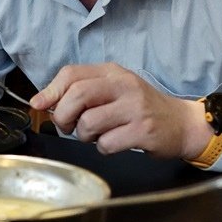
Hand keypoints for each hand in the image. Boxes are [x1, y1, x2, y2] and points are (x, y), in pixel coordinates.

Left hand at [29, 63, 210, 158]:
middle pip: (77, 95)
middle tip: (69, 126)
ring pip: (89, 123)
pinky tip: (115, 143)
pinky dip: (103, 148)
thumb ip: (80, 91)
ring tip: (98, 135)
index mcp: (112, 73)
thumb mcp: (113, 90)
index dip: (50, 91)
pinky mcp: (143, 130)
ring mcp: (135, 108)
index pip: (71, 74)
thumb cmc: (140, 109)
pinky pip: (106, 144)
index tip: (40, 105)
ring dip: (85, 136)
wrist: (181, 123)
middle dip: (63, 116)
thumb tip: (40, 101)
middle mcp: (124, 86)